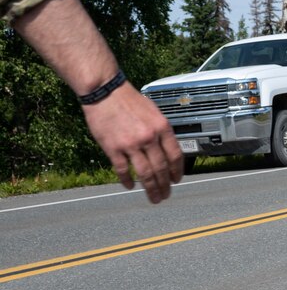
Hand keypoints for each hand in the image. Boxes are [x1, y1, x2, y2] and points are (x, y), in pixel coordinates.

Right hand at [82, 83, 183, 202]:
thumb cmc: (129, 100)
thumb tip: (167, 151)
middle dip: (165, 185)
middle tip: (165, 195)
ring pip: (145, 173)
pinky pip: (123, 170)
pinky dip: (127, 180)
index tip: (177, 180)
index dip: (177, 171)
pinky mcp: (113, 148)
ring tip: (154, 197)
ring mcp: (131, 144)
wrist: (105, 92)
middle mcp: (149, 137)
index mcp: (162, 127)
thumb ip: (161, 132)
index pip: (175, 155)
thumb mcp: (154, 112)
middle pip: (161, 168)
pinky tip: (130, 186)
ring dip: (151, 188)